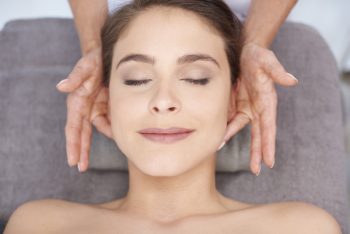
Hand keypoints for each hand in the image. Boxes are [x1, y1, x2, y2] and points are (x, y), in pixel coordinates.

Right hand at [56, 47, 111, 172]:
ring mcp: (95, 108)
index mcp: (77, 103)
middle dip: (82, 151)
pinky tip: (121, 131)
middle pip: (82, 134)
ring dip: (103, 139)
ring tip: (113, 144)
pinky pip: (110, 121)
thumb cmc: (92, 60)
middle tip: (81, 168)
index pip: (73, 128)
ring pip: (98, 130)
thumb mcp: (86, 67)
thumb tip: (61, 87)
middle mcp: (84, 108)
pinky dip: (113, 127)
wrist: (104, 56)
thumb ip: (75, 77)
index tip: (73, 161)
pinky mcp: (105, 107)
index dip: (73, 145)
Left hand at [223, 43, 297, 175]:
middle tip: (257, 170)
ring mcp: (246, 108)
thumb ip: (277, 71)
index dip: (269, 145)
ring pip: (240, 130)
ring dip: (235, 142)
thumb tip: (293, 80)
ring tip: (228, 153)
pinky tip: (217, 138)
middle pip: (258, 135)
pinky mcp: (235, 104)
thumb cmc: (258, 56)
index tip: (270, 162)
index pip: (269, 128)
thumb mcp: (267, 61)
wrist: (244, 51)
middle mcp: (258, 109)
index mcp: (268, 103)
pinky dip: (224, 129)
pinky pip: (229, 120)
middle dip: (258, 153)